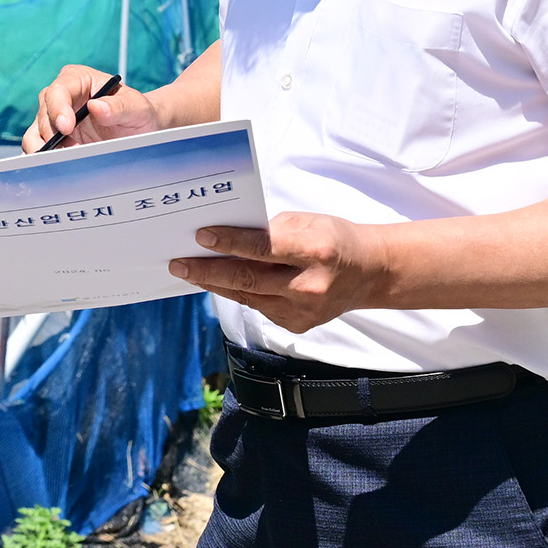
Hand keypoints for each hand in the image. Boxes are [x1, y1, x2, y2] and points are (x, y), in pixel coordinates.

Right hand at [22, 65, 162, 152]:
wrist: (138, 131)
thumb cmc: (138, 113)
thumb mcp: (137, 109)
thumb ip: (120, 107)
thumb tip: (96, 107)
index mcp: (79, 78)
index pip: (59, 90)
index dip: (58, 108)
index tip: (67, 127)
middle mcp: (62, 95)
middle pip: (44, 111)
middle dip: (52, 132)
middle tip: (68, 149)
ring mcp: (55, 116)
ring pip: (36, 131)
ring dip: (43, 147)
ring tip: (63, 158)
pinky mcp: (54, 136)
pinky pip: (38, 146)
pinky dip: (44, 156)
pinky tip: (59, 162)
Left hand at [169, 213, 390, 334]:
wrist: (368, 273)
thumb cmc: (333, 238)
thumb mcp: (307, 222)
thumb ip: (270, 231)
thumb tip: (227, 237)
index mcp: (315, 251)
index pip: (263, 248)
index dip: (229, 243)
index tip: (201, 237)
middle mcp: (309, 285)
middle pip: (248, 279)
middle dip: (208, 271)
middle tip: (178, 264)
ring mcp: (303, 311)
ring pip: (248, 297)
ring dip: (216, 284)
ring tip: (190, 272)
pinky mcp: (297, 325)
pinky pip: (258, 307)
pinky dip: (238, 293)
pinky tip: (220, 282)